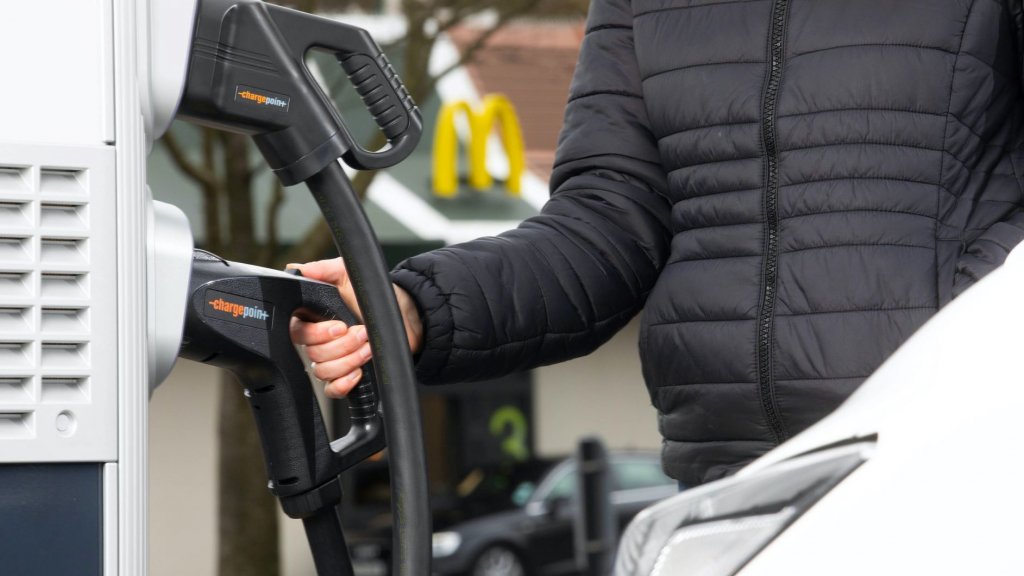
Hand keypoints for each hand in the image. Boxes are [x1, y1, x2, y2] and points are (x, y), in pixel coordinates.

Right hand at [287, 258, 423, 397]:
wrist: (405, 317)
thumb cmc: (377, 296)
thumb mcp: (349, 275)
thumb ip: (323, 270)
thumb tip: (298, 270)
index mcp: (315, 318)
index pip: (298, 332)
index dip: (318, 333)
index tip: (340, 326)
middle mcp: (320, 341)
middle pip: (312, 354)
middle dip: (342, 345)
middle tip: (362, 333)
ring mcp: (332, 359)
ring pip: (323, 371)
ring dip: (348, 360)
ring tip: (368, 347)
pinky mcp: (346, 376)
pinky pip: (332, 390)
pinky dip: (343, 384)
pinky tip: (358, 372)